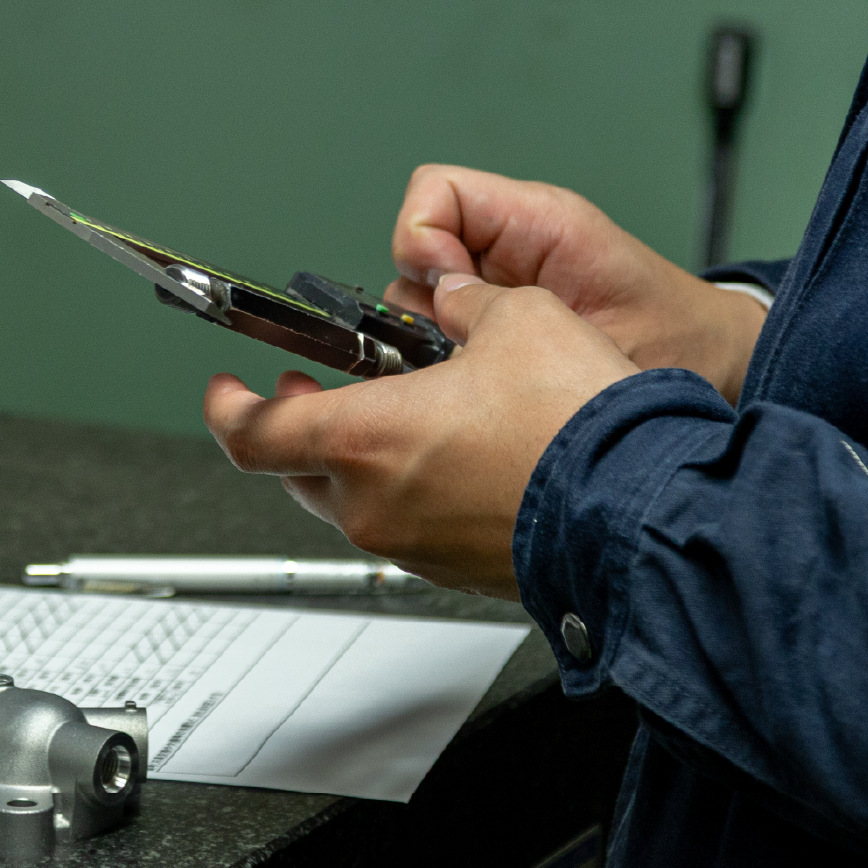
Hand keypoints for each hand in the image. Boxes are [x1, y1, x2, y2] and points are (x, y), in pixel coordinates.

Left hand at [203, 274, 636, 598]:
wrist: (640, 510)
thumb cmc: (576, 427)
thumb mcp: (516, 319)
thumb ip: (467, 305)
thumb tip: (459, 298)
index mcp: (363, 440)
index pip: (250, 434)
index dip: (227, 407)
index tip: (227, 388)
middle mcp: (374, 503)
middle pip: (294, 471)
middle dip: (298, 425)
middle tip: (311, 390)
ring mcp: (412, 545)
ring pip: (353, 502)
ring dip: (358, 458)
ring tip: (399, 413)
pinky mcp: (454, 570)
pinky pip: (407, 526)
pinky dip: (408, 489)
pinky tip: (452, 456)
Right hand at [386, 165, 765, 402]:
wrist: (715, 365)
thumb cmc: (677, 340)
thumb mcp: (599, 324)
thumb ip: (519, 313)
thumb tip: (442, 311)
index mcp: (538, 222)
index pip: (435, 192)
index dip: (421, 239)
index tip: (449, 294)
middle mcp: (509, 244)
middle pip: (415, 246)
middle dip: (426, 299)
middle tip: (465, 343)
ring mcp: (500, 283)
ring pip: (417, 292)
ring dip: (435, 334)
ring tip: (486, 368)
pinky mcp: (500, 320)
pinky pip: (443, 327)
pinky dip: (449, 355)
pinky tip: (489, 379)